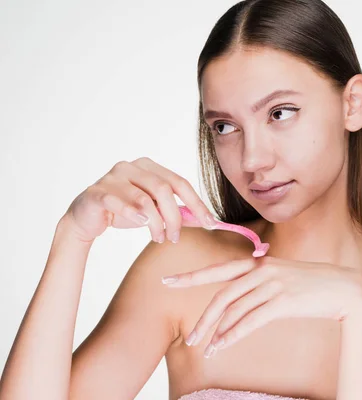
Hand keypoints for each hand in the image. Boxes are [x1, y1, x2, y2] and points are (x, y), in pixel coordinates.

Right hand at [63, 157, 212, 242]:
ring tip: (159, 238)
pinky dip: (133, 214)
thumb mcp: (155, 212)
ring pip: (144, 199)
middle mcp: (131, 167)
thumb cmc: (124, 212)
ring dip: (156, 222)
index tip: (211, 223)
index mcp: (149, 167)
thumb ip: (179, 214)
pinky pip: (119, 202)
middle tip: (175, 237)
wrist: (87, 219)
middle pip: (164, 189)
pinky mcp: (98, 192)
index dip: (197, 203)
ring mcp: (113, 177)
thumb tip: (208, 221)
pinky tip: (142, 223)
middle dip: (175, 216)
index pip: (180, 182)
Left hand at [161, 256, 361, 356]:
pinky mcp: (284, 302)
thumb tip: (241, 297)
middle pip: (223, 295)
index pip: (219, 269)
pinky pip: (251, 322)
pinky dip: (233, 335)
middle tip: (190, 337)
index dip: (192, 276)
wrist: (346, 288)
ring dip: (218, 333)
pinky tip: (223, 345)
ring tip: (206, 348)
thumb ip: (261, 281)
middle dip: (204, 318)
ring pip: (235, 311)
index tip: (168, 281)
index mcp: (260, 262)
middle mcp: (263, 270)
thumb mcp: (284, 275)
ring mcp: (273, 285)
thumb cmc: (314, 284)